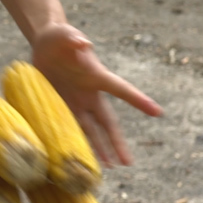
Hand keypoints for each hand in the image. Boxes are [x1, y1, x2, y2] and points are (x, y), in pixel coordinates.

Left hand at [30, 23, 161, 166]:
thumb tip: (83, 43)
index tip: (157, 113)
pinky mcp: (60, 107)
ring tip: (108, 168)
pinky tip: (78, 158)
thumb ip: (73, 38)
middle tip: (128, 163)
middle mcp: (90, 94)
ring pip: (90, 131)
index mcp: (96, 76)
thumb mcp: (64, 34)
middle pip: (107, 122)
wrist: (44, 46)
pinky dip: (74, 142)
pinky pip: (69, 128)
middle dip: (117, 142)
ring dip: (98, 149)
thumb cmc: (59, 37)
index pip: (121, 89)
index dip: (138, 101)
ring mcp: (76, 103)